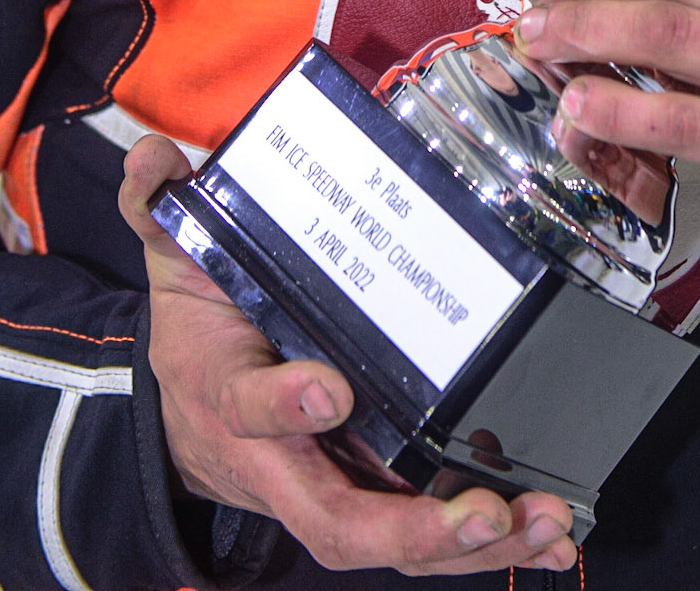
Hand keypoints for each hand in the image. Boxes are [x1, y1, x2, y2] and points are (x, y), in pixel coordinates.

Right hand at [120, 136, 575, 575]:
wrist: (184, 411)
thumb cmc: (198, 327)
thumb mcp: (170, 259)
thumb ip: (156, 206)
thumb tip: (149, 157)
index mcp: (228, 394)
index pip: (251, 408)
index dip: (287, 404)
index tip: (330, 386)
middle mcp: (281, 459)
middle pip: (339, 518)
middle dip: (410, 526)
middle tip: (479, 510)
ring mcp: (329, 483)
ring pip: (392, 536)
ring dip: (469, 542)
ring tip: (541, 522)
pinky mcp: (369, 491)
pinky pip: (424, 531)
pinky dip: (487, 540)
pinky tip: (550, 532)